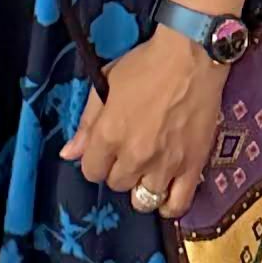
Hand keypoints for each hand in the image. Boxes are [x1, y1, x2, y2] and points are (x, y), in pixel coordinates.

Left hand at [64, 28, 225, 214]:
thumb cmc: (145, 65)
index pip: (91, 171)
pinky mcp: (192, 167)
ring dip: (142, 186)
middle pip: (117, 184)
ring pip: (144, 199)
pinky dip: (169, 205)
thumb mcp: (106, 85)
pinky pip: (178, 204)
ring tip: (148, 171)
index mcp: (109, 135)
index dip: (96, 161)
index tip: (106, 151)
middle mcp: (134, 156)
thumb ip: (86, 123)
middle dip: (119, 171)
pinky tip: (166, 192)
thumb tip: (68, 154)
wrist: (191, 57)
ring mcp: (165, 164)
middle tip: (130, 153)